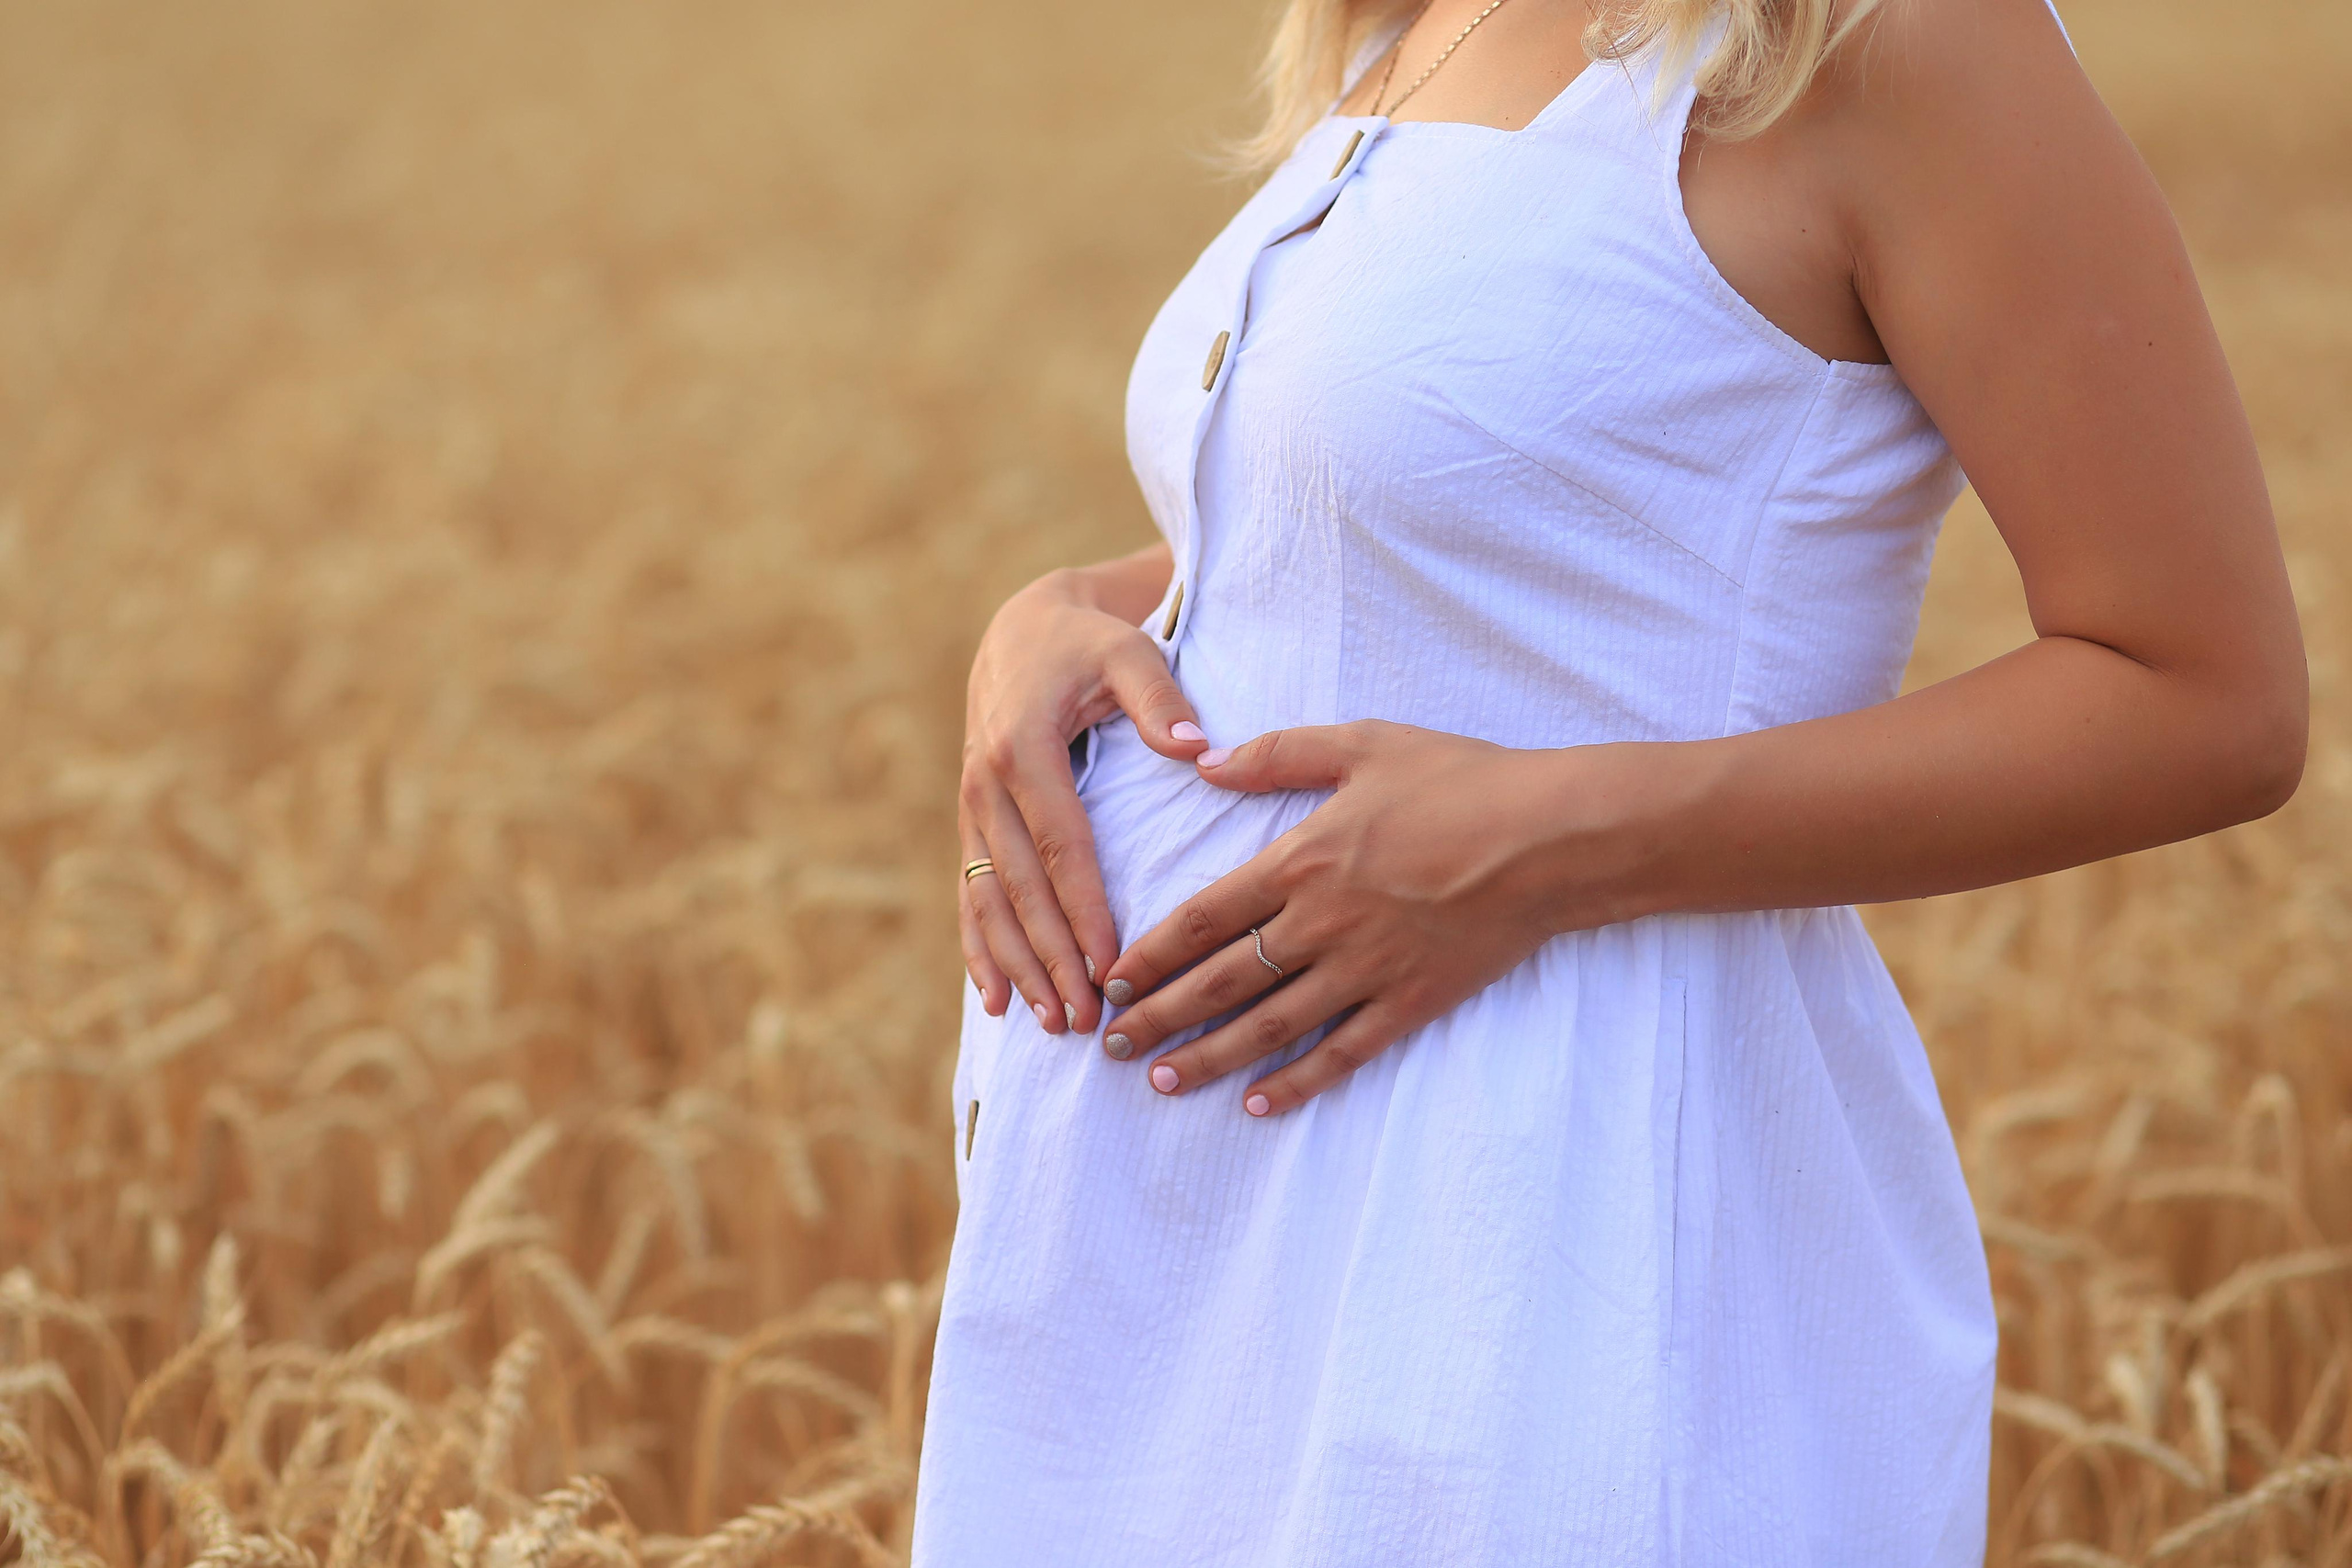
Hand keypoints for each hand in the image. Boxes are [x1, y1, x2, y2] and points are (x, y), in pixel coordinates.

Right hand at [960, 562, 1208, 1033]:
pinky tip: (995, 1000)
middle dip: (1050, 957)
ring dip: (1016, 966)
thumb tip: (1197, 750)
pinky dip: (979, 948)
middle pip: (1021, 886)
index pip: (1061, 843)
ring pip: (988, 900)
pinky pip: (969, 894)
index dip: (1082, 908)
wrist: (1023, 629)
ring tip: (1049, 1023)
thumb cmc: (1090, 645)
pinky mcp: (970, 821)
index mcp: (1024, 746)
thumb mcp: (1129, 653)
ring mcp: (971, 806)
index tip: (1110, 964)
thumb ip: (1160, 699)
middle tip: (1084, 1019)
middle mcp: (986, 782)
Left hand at [1098, 722, 1658, 1113]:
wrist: (1553, 835)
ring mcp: (1367, 968)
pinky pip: (1343, 1051)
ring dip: (1210, 1057)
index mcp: (1301, 860)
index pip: (1203, 918)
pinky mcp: (1412, 1000)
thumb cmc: (1462, 780)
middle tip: (1111, 1047)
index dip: (1152, 955)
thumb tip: (1206, 763)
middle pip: (1222, 980)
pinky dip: (1299, 1081)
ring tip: (1162, 1082)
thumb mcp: (1365, 743)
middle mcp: (1322, 923)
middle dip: (1161, 1017)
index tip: (1112, 982)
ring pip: (1270, 1025)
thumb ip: (1279, 755)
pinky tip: (1260, 1104)